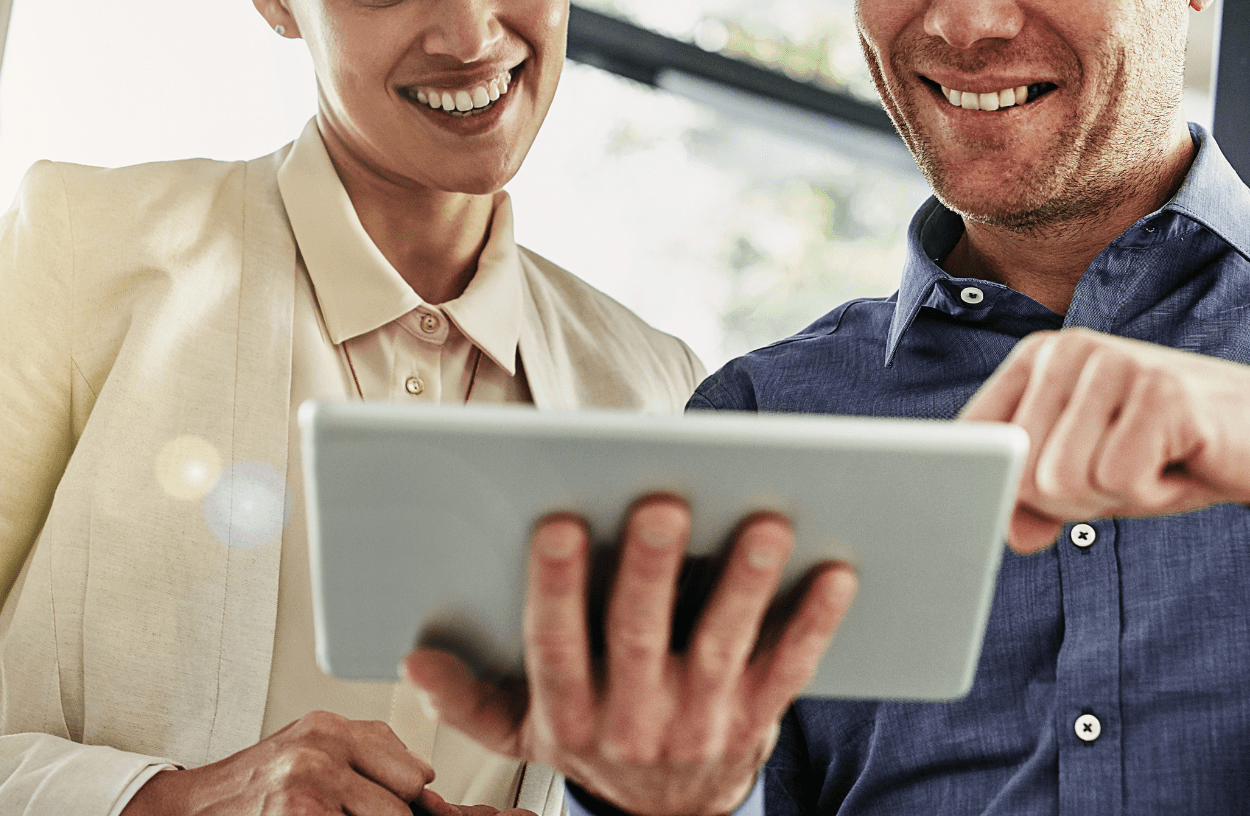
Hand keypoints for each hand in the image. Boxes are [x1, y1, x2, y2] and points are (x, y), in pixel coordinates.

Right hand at [122, 711, 511, 815]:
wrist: (190, 808)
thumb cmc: (254, 786)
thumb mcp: (308, 749)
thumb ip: (366, 752)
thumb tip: (424, 778)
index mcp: (331, 726)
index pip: (412, 769)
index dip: (409, 801)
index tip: (400, 810)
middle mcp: (322, 746)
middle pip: (406, 797)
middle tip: (354, 812)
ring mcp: (311, 782)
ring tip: (331, 814)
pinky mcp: (301, 814)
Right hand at [403, 497, 858, 815]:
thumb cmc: (594, 743)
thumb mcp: (523, 734)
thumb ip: (470, 699)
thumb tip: (415, 660)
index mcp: (567, 714)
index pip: (555, 648)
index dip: (556, 589)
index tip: (559, 525)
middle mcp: (633, 723)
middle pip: (638, 640)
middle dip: (649, 572)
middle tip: (661, 505)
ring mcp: (700, 724)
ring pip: (722, 649)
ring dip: (743, 585)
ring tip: (761, 523)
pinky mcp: (757, 721)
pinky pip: (790, 668)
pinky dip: (812, 622)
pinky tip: (833, 571)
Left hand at [958, 328, 1249, 551]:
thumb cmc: (1174, 452)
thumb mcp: (1091, 480)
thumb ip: (1035, 500)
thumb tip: (1004, 531)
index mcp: (1040, 359)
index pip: (976, 443)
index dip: (1006, 490)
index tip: (1048, 493)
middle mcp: (1070, 349)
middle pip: (1021, 473)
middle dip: (1074, 499)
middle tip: (1129, 470)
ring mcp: (1116, 364)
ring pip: (1063, 481)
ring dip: (1114, 496)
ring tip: (1154, 461)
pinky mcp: (1160, 392)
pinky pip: (1119, 482)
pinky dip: (1153, 491)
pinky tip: (1181, 460)